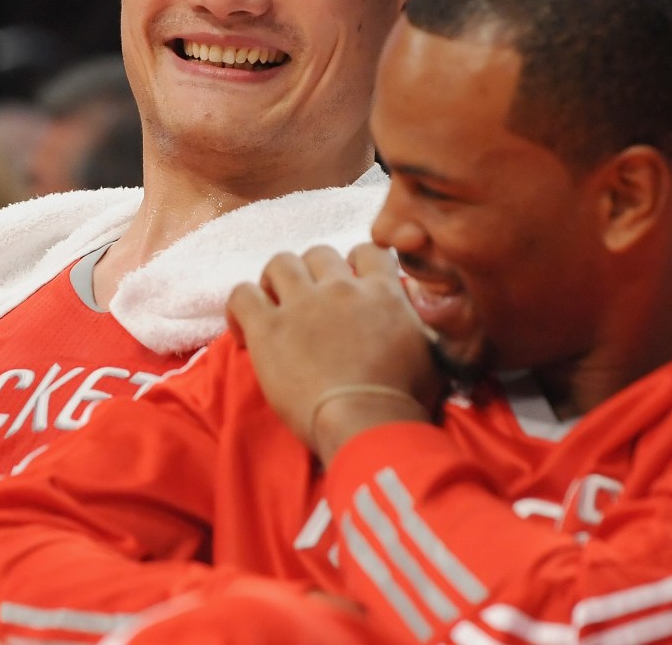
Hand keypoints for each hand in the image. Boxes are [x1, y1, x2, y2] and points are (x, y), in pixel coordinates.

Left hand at [227, 243, 440, 461]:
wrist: (367, 421)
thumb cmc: (403, 399)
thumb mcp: (430, 352)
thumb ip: (417, 323)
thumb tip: (413, 315)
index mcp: (382, 292)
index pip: (367, 250)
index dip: (355, 263)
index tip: (349, 284)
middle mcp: (341, 288)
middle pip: (319, 253)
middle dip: (313, 272)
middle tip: (310, 302)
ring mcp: (302, 305)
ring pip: (279, 263)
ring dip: (276, 280)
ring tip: (276, 306)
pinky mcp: (268, 329)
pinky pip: (242, 295)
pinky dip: (240, 307)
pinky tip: (245, 330)